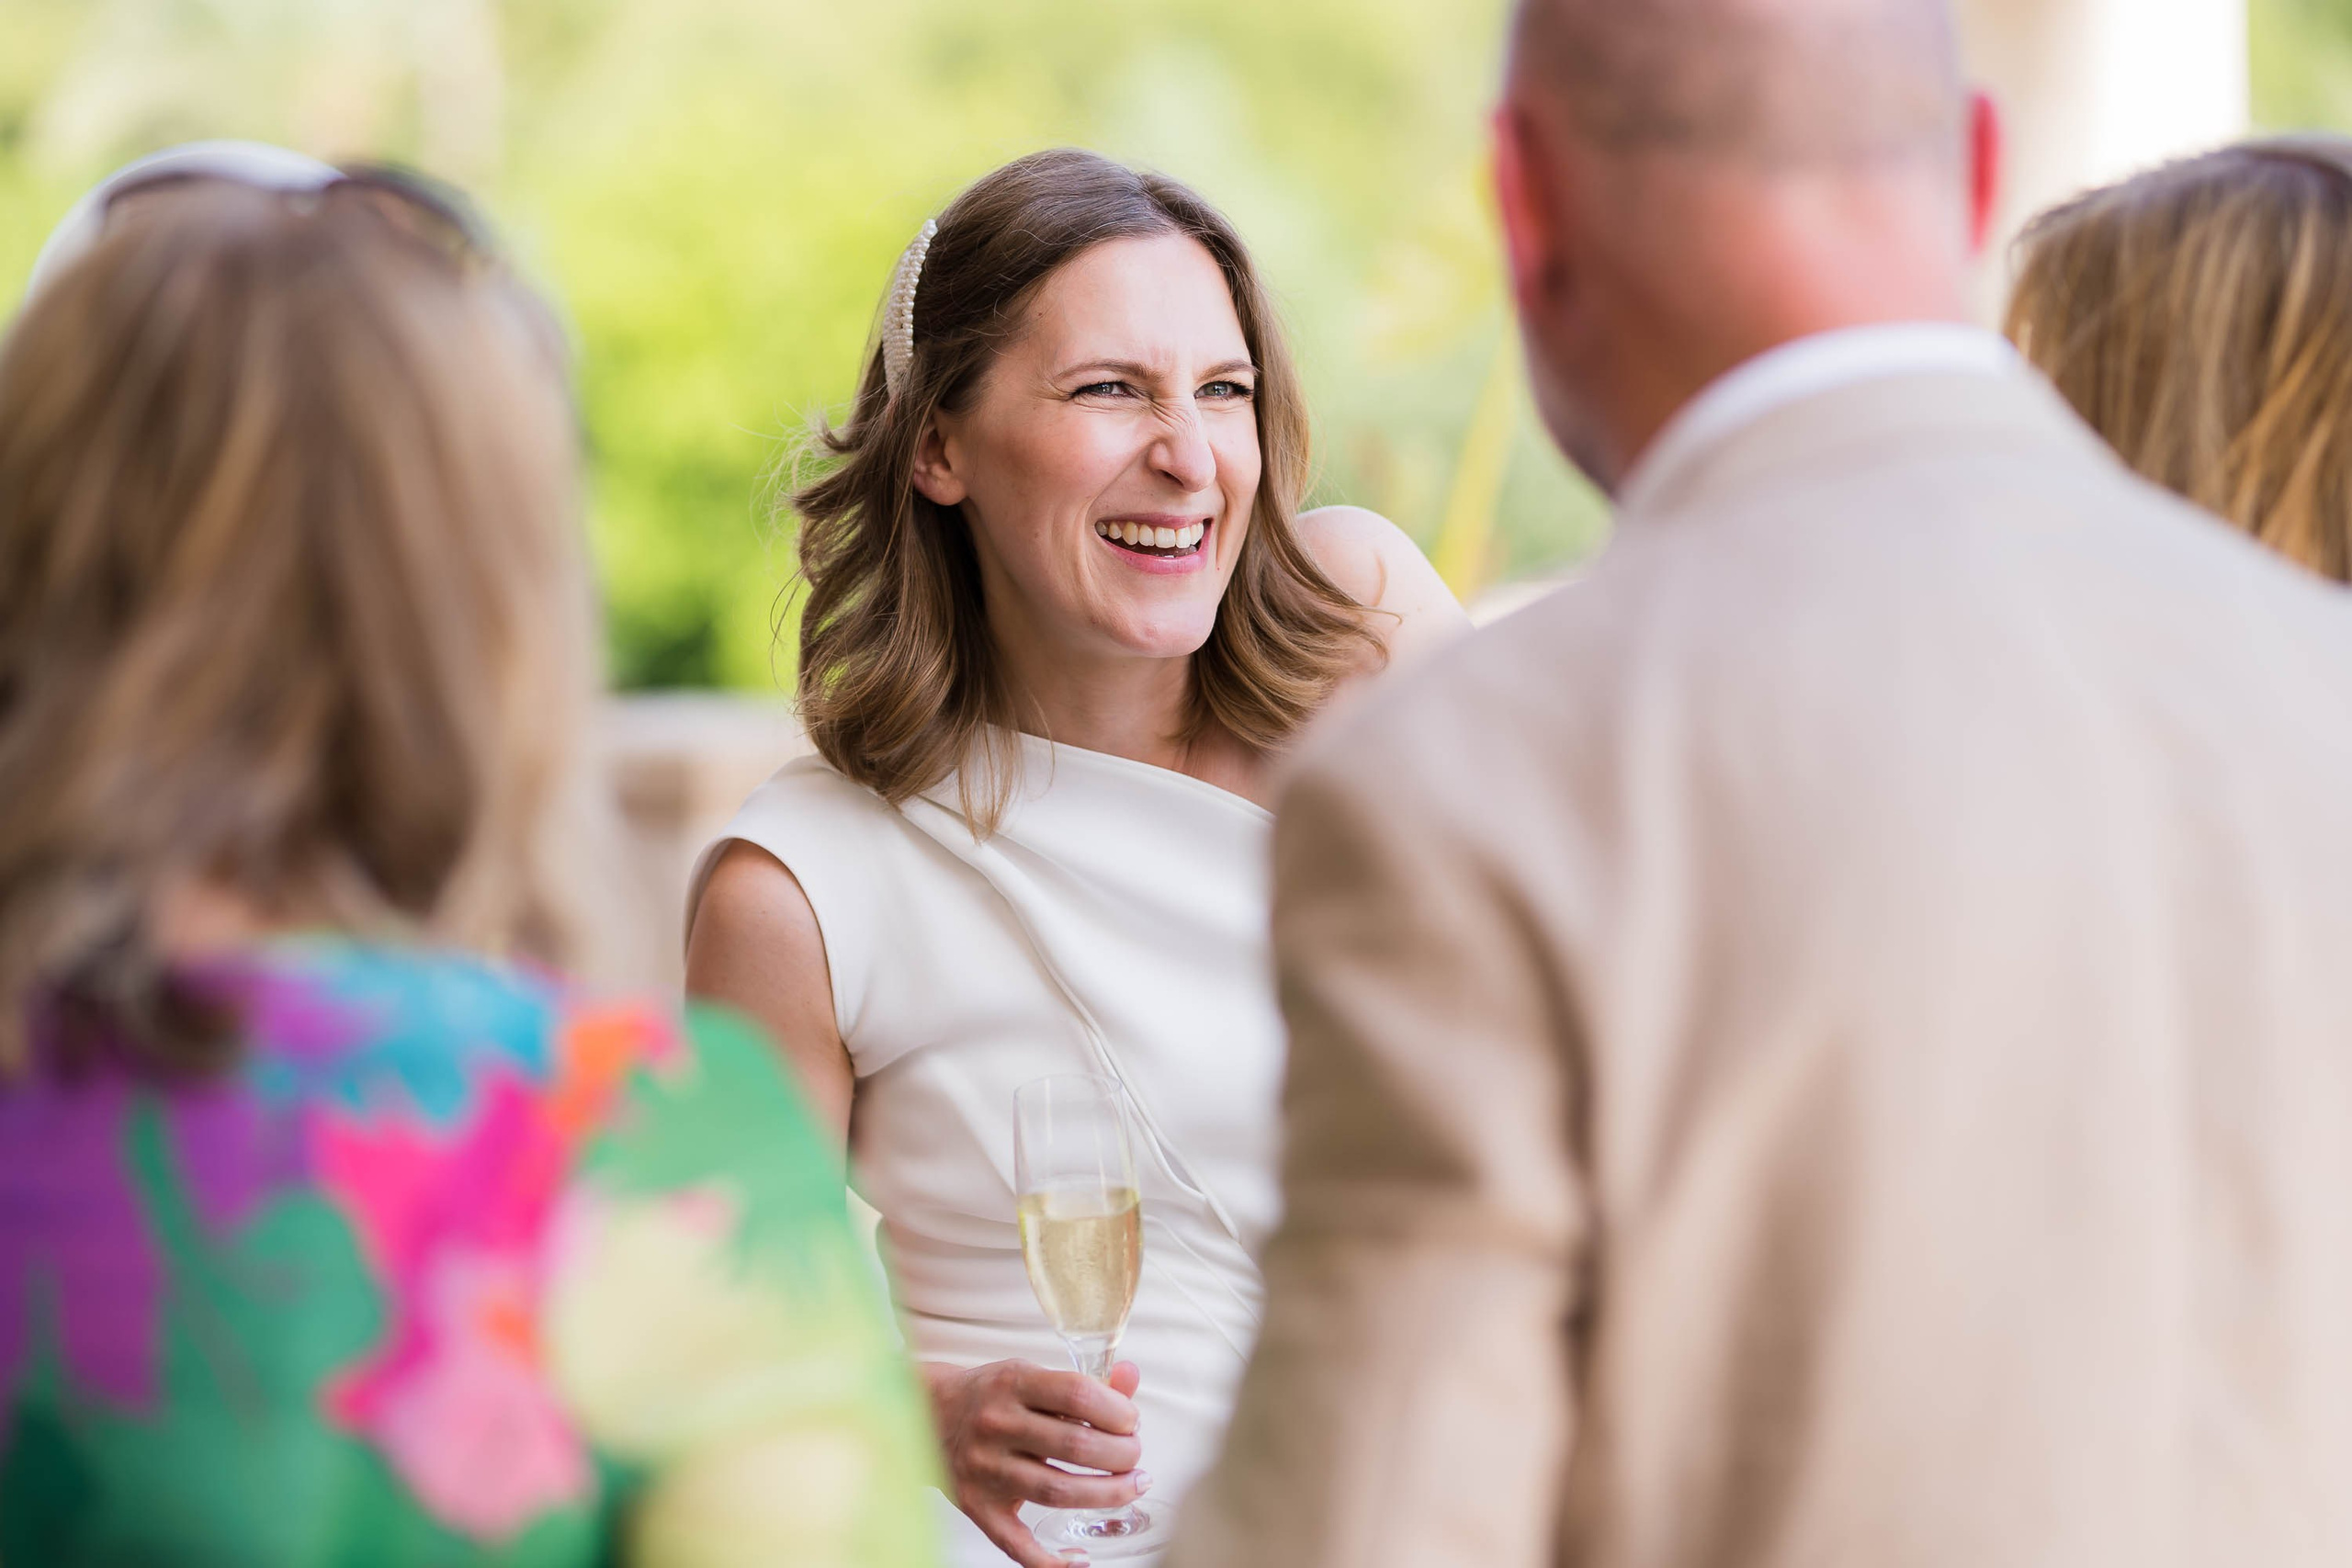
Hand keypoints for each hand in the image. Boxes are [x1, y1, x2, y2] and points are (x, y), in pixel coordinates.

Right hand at [922, 1358, 1149, 1567]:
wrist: (925, 1414)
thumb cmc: (988, 1395)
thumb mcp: (1030, 1374)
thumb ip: (1083, 1379)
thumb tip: (1131, 1379)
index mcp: (1013, 1383)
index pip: (1078, 1394)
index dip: (1116, 1411)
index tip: (1130, 1422)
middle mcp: (997, 1424)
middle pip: (1075, 1446)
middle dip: (1121, 1455)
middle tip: (1135, 1457)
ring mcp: (985, 1469)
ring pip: (1056, 1491)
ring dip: (1106, 1494)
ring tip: (1131, 1487)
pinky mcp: (976, 1506)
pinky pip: (1016, 1543)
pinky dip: (1051, 1560)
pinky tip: (1079, 1557)